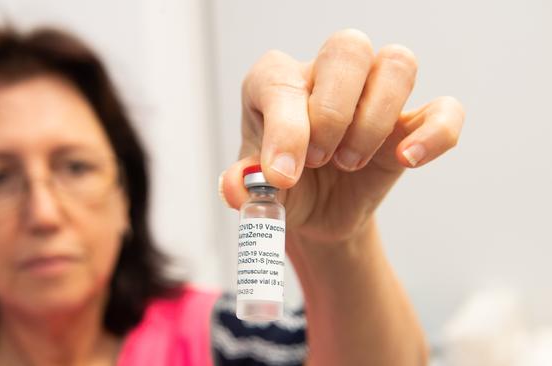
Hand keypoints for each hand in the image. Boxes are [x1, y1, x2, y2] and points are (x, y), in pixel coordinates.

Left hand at [220, 29, 464, 246]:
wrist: (315, 211)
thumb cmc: (283, 187)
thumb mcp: (256, 190)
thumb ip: (243, 186)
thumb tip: (238, 188)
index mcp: (276, 82)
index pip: (281, 78)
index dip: (285, 127)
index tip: (283, 175)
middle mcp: (326, 76)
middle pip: (347, 49)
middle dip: (334, 111)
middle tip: (319, 159)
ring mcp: (373, 95)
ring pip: (398, 63)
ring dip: (375, 119)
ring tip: (348, 163)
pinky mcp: (410, 123)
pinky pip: (445, 108)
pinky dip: (436, 133)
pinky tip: (408, 160)